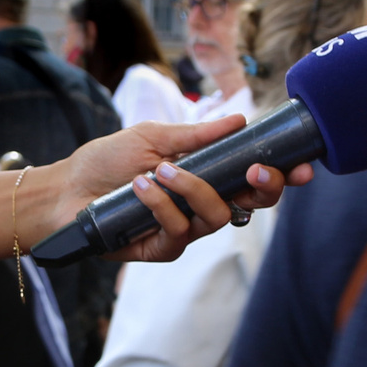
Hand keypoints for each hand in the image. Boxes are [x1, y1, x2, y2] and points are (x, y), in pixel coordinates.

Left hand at [50, 117, 312, 264]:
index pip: (254, 178)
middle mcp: (202, 204)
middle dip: (264, 187)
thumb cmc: (107, 162)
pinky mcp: (162, 248)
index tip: (301, 166)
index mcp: (207, 175)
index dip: (282, 175)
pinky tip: (140, 187)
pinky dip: (161, 205)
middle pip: (252, 204)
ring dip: (194, 189)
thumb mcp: (153, 137)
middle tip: (256, 170)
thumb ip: (196, 135)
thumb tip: (239, 118)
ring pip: (217, 217)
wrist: (65, 190)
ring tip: (161, 170)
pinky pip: (179, 231)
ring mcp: (184, 228)